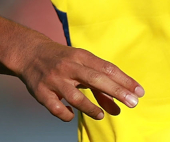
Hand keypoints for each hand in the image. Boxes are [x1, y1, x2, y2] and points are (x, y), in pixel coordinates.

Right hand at [10, 36, 142, 122]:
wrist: (30, 52)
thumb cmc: (63, 61)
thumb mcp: (81, 66)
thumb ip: (99, 88)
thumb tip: (118, 109)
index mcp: (81, 56)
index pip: (108, 68)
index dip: (125, 80)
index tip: (139, 92)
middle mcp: (69, 66)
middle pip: (96, 78)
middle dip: (117, 91)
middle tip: (133, 103)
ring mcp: (55, 79)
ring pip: (75, 96)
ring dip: (91, 108)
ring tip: (101, 115)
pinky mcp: (41, 91)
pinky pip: (56, 107)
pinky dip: (66, 113)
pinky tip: (72, 114)